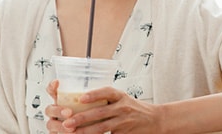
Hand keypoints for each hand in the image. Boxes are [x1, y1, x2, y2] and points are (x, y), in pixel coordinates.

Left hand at [45, 80, 165, 133]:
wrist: (154, 119)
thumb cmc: (134, 108)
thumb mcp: (123, 98)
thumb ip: (107, 99)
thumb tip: (81, 100)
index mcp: (121, 96)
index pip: (107, 92)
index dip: (94, 95)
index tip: (81, 98)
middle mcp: (123, 107)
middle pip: (100, 112)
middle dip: (82, 118)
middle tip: (67, 122)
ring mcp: (124, 121)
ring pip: (102, 127)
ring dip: (85, 130)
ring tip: (72, 132)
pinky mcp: (124, 133)